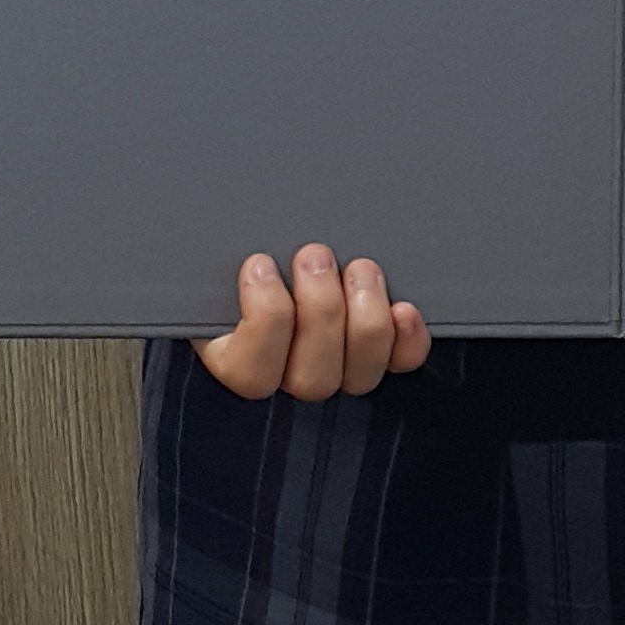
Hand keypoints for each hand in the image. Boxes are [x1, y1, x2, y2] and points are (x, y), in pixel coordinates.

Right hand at [195, 247, 431, 401]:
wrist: (278, 246)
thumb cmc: (244, 253)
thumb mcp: (218, 256)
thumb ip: (221, 259)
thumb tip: (233, 247)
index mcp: (235, 357)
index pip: (249, 371)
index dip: (263, 317)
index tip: (260, 263)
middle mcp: (288, 376)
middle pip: (311, 379)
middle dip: (320, 309)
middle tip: (315, 256)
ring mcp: (337, 369)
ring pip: (358, 375)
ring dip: (364, 317)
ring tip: (359, 269)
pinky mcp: (378, 354)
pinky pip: (400, 364)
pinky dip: (406, 339)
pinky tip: (402, 309)